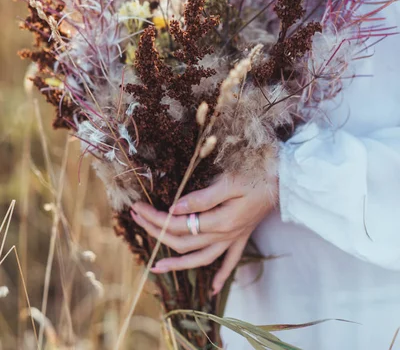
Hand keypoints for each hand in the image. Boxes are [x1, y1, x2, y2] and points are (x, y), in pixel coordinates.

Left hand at [130, 173, 276, 294]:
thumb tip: (175, 208)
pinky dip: (222, 276)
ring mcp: (234, 239)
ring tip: (157, 268)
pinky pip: (230, 263)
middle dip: (156, 232)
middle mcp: (225, 235)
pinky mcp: (242, 237)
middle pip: (183, 241)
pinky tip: (214, 288)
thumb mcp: (230, 181)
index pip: (178, 224)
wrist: (286, 180)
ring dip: (178, 263)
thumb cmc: (258, 175)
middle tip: (136, 218)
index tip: (137, 206)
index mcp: (220, 220)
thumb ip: (203, 197)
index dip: (155, 217)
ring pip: (201, 258)